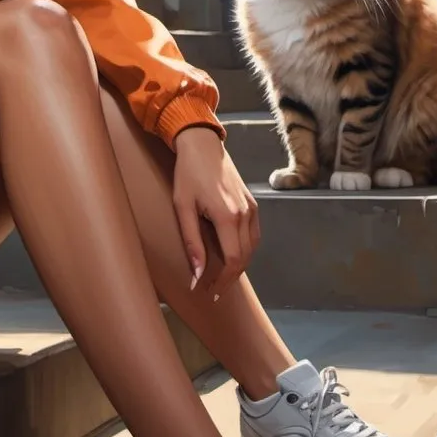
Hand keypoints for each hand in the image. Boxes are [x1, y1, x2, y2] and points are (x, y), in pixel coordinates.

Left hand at [172, 126, 259, 300]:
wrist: (202, 145)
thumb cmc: (187, 174)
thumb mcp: (182, 207)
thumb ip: (191, 242)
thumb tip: (196, 274)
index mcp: (227, 216)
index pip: (232, 260)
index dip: (223, 281)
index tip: (210, 292)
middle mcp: (245, 214)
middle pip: (245, 258)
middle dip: (230, 277)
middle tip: (213, 288)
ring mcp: (252, 209)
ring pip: (252, 248)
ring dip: (238, 265)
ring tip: (220, 275)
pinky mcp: (252, 204)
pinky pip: (254, 235)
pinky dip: (245, 250)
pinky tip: (230, 254)